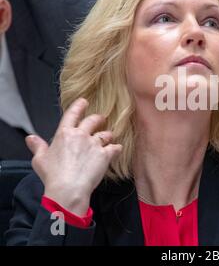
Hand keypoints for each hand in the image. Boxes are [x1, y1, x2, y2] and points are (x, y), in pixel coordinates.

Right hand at [26, 98, 122, 215]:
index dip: (79, 106)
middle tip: (101, 118)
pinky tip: (117, 149)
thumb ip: (37, 146)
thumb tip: (30, 138)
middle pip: (93, 121)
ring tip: (108, 137)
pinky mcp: (105, 154)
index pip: (72, 114)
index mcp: (64, 134)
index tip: (84, 102)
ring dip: (107, 135)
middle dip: (98, 118)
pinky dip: (117, 148)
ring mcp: (94, 144)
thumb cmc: (53, 175)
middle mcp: (81, 135)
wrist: (68, 188)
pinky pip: (115, 148)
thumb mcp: (40, 159)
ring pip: (105, 134)